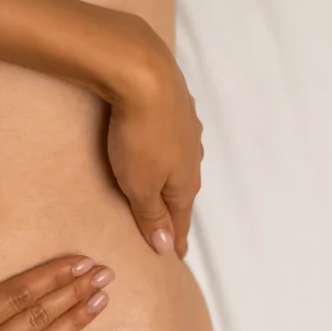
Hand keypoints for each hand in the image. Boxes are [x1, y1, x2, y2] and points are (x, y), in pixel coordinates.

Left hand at [101, 13, 203, 258]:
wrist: (144, 74)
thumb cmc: (139, 135)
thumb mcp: (139, 185)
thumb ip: (152, 216)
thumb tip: (167, 247)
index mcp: (184, 182)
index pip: (180, 219)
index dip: (176, 239)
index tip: (176, 256)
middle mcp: (193, 156)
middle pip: (183, 191)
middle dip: (176, 210)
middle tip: (172, 227)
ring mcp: (187, 128)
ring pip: (181, 161)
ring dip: (174, 177)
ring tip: (166, 188)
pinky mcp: (177, 104)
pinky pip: (173, 136)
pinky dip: (168, 149)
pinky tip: (165, 145)